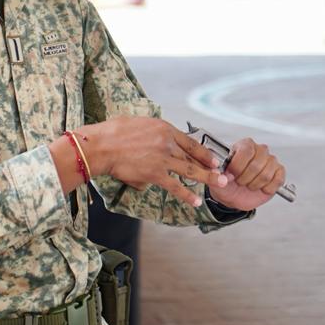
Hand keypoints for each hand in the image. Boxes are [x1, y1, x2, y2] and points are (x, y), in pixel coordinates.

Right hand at [80, 117, 226, 206]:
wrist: (102, 146)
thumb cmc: (113, 133)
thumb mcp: (138, 123)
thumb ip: (151, 133)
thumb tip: (153, 143)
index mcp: (163, 128)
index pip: (189, 142)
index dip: (203, 152)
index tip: (212, 158)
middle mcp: (167, 142)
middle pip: (193, 156)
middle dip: (209, 166)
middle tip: (222, 173)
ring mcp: (162, 158)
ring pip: (190, 170)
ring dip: (207, 178)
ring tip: (220, 184)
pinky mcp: (155, 174)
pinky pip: (175, 186)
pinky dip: (187, 194)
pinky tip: (196, 201)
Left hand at [208, 138, 283, 210]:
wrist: (234, 197)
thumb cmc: (227, 184)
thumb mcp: (216, 180)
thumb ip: (214, 174)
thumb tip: (217, 170)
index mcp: (244, 145)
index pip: (246, 151)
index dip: (238, 167)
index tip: (230, 175)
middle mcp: (259, 150)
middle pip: (256, 164)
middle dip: (245, 178)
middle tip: (239, 182)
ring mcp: (271, 160)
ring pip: (266, 174)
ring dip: (254, 185)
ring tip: (249, 184)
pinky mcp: (279, 172)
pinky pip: (277, 180)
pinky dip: (267, 188)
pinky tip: (260, 187)